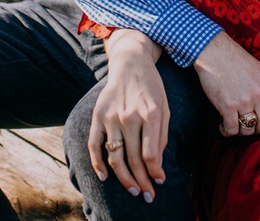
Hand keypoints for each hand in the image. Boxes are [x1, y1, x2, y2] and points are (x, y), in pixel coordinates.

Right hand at [88, 30, 167, 201]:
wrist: (130, 63)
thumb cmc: (152, 87)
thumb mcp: (165, 107)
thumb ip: (161, 135)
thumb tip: (157, 164)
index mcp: (151, 114)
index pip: (150, 154)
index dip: (155, 173)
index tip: (159, 182)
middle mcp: (130, 116)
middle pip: (134, 159)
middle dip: (142, 181)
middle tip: (147, 196)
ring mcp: (111, 117)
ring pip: (115, 157)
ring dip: (124, 178)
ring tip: (133, 190)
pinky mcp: (98, 116)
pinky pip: (94, 146)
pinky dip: (98, 164)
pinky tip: (105, 177)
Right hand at [192, 31, 259, 135]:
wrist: (215, 52)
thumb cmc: (236, 60)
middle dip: (255, 130)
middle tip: (245, 125)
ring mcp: (245, 101)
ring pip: (248, 131)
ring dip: (240, 131)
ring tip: (233, 123)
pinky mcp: (228, 106)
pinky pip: (232, 130)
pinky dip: (226, 131)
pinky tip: (222, 126)